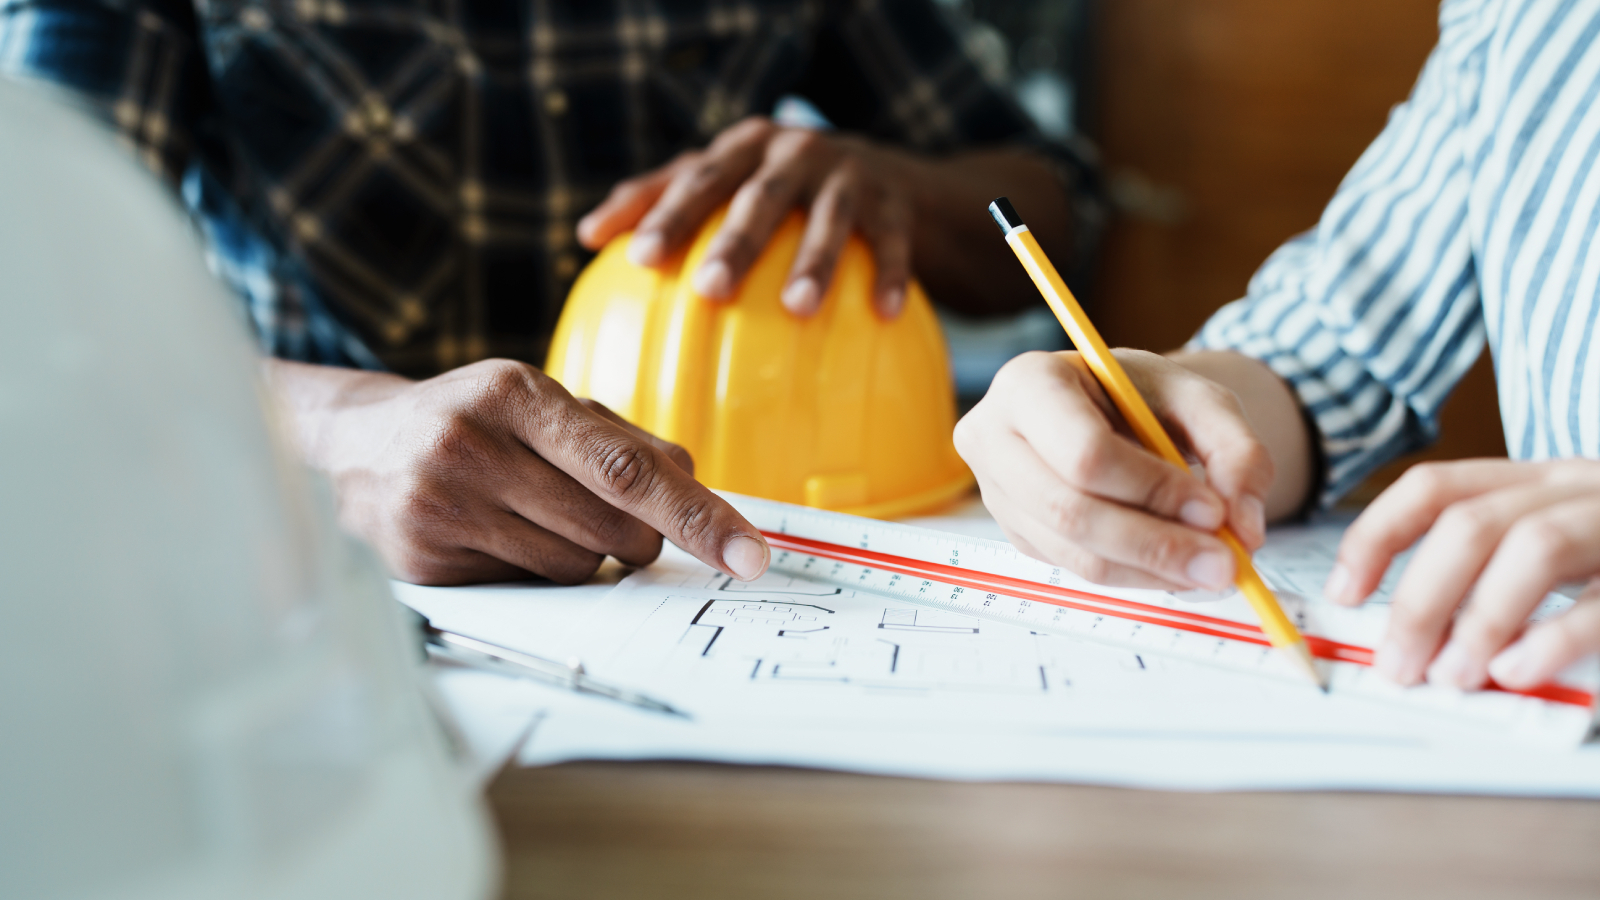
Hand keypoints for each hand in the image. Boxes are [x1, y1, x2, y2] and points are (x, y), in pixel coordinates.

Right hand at [297, 359, 770, 585]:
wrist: (355, 447)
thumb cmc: (477, 424)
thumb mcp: (545, 407)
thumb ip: (626, 442)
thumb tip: (700, 489)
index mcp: (516, 392)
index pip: (627, 467)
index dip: (697, 515)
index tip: (748, 555)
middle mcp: (472, 443)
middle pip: (612, 526)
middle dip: (634, 535)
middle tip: (609, 517)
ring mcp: (440, 504)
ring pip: (575, 566)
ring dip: (583, 555)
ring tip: (534, 515)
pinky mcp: (422, 558)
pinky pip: (528, 588)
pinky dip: (535, 572)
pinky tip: (498, 535)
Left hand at [576, 116, 913, 317]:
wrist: (889, 179)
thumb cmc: (783, 190)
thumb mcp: (727, 182)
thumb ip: (660, 199)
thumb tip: (587, 235)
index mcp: (744, 149)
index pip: (698, 178)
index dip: (669, 214)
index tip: (640, 257)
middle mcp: (795, 153)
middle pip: (759, 196)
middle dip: (736, 241)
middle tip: (711, 288)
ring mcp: (849, 175)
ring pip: (829, 218)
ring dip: (815, 261)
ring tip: (798, 308)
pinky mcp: (896, 203)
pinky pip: (894, 244)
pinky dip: (891, 277)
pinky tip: (883, 314)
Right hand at [953, 351, 1272, 590]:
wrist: (1108, 405)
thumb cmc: (1142, 394)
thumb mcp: (1199, 399)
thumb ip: (1236, 451)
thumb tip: (1244, 528)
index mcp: (1029, 383)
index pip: (1084, 453)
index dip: (1151, 489)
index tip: (1213, 510)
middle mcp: (994, 438)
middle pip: (1070, 511)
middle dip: (1155, 544)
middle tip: (1225, 564)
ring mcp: (998, 492)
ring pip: (1075, 553)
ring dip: (1152, 570)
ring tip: (1212, 569)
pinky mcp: (1017, 532)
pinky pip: (1077, 570)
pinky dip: (1137, 576)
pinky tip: (1177, 564)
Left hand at [1325, 458, 1599, 690]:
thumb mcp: (1555, 542)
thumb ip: (1490, 572)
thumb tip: (1412, 637)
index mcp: (1533, 481)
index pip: (1432, 487)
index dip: (1375, 537)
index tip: (1343, 594)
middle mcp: (1571, 490)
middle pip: (1469, 524)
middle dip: (1420, 600)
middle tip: (1398, 663)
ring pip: (1534, 546)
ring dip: (1479, 619)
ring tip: (1453, 674)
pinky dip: (1553, 637)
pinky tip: (1517, 669)